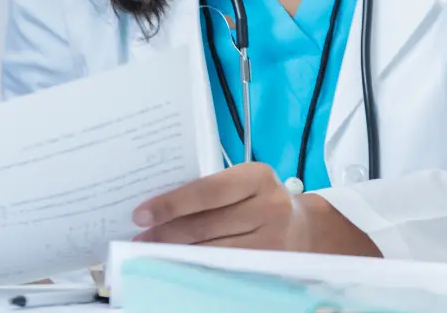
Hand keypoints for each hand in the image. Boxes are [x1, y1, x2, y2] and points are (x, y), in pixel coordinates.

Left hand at [131, 163, 378, 255]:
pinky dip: (201, 268)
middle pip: (207, 225)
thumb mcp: (242, 184)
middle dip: (166, 234)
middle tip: (139, 240)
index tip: (140, 215)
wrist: (307, 228)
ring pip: (215, 251)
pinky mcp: (273, 265)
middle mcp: (270, 206)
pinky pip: (229, 268)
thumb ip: (210, 192)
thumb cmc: (260, 200)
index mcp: (256, 177)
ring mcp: (274, 240)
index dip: (171, 204)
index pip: (206, 191)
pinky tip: (181, 266)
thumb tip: (156, 210)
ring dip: (178, 254)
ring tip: (153, 254)